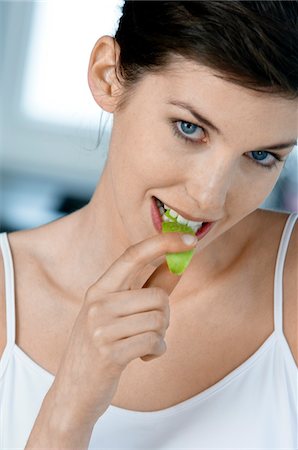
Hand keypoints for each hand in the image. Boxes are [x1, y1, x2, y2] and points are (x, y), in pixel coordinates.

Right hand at [49, 232, 196, 429]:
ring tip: (142, 344)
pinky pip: (155, 342)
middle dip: (165, 315)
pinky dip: (157, 351)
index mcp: (100, 289)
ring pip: (159, 320)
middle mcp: (98, 304)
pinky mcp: (110, 354)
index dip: (163, 243)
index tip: (190, 238)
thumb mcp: (119, 313)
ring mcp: (101, 328)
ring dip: (160, 335)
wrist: (74, 390)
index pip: (133, 255)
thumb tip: (178, 264)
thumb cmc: (103, 345)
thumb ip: (149, 287)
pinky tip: (142, 357)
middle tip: (152, 329)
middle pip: (158, 296)